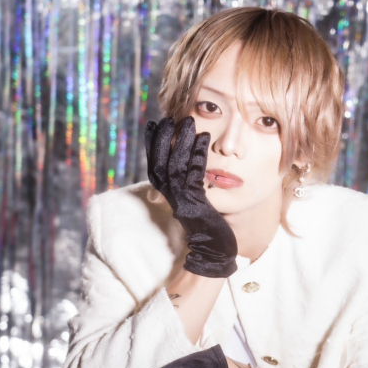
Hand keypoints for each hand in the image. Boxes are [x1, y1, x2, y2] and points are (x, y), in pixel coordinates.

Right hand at [145, 117, 237, 277]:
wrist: (214, 250)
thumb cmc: (207, 225)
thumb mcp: (194, 200)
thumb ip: (188, 183)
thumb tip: (188, 163)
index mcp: (168, 194)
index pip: (155, 164)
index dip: (152, 144)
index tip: (154, 123)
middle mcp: (170, 196)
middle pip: (159, 162)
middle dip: (162, 138)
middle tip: (167, 117)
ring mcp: (181, 200)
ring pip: (174, 165)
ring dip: (181, 141)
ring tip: (187, 121)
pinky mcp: (194, 204)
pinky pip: (194, 174)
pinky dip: (197, 154)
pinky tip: (203, 139)